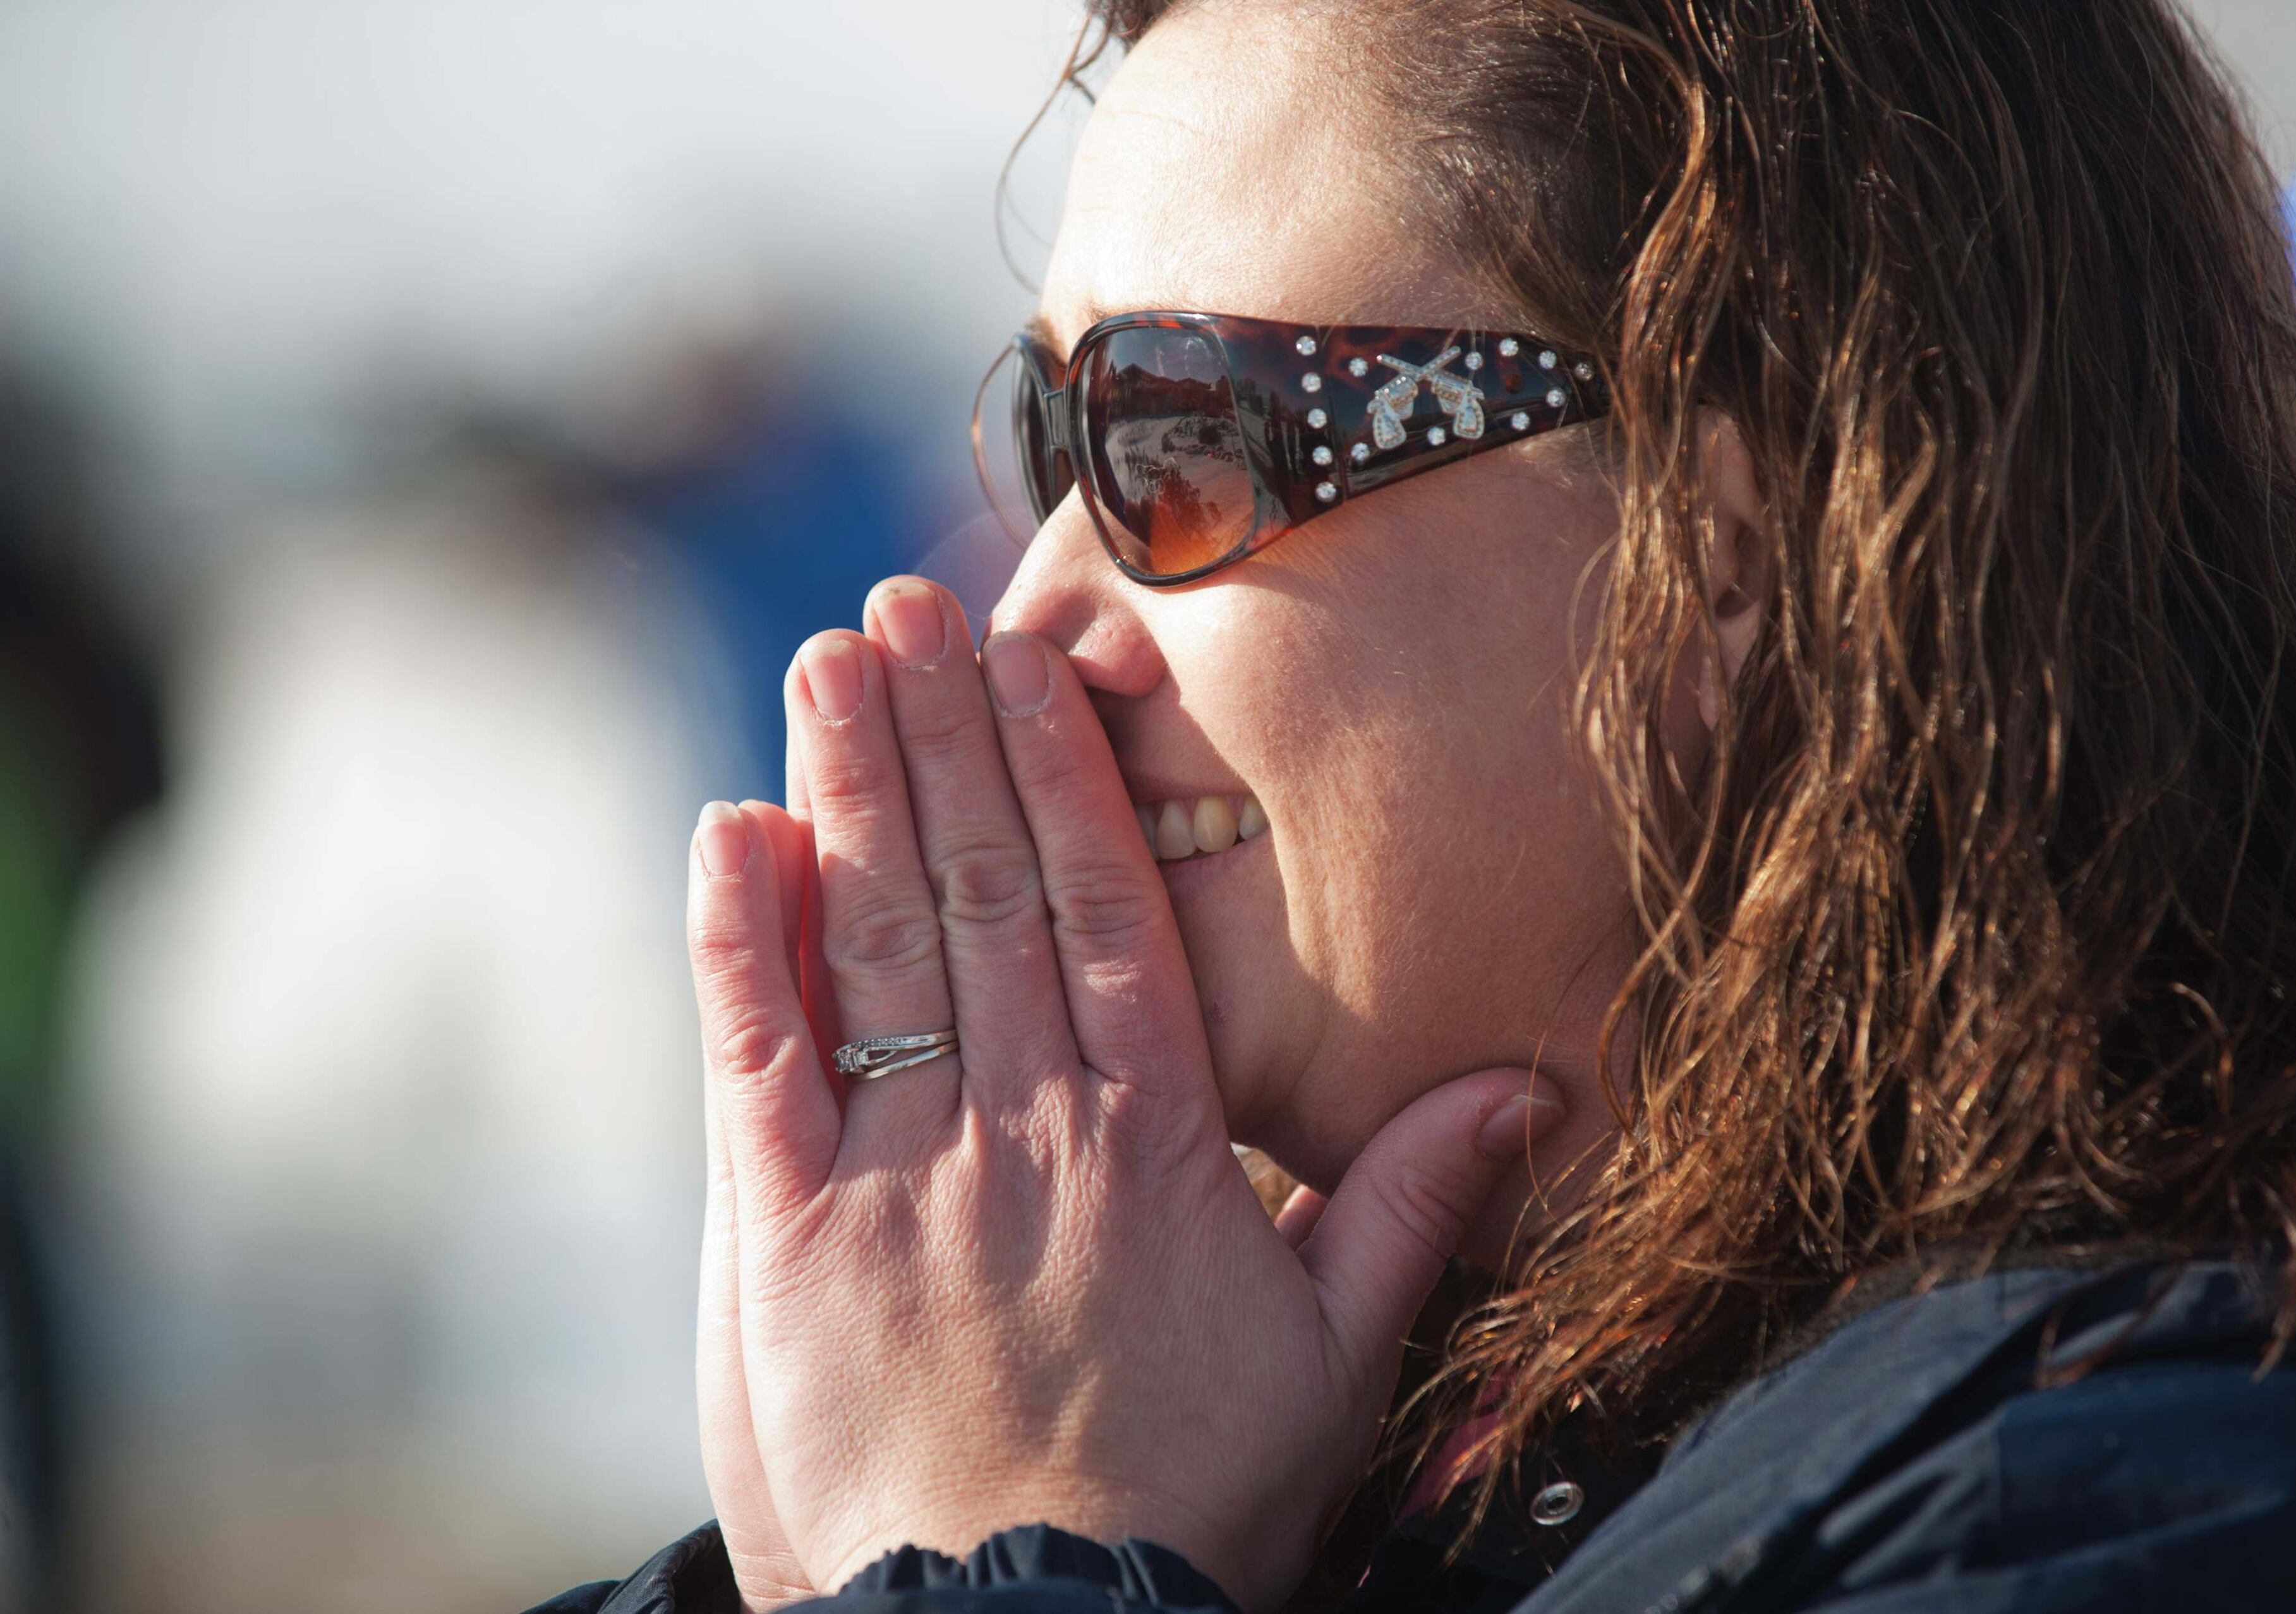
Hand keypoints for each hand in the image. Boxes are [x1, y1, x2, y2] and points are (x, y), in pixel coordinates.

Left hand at [687, 578, 1562, 1611]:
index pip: (1104, 907)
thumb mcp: (1341, 1358)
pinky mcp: (794, 1240)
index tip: (1029, 659)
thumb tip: (1522, 1087)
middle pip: (983, 886)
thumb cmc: (1197, 1501)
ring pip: (876, 940)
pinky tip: (729, 827)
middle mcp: (1027, 1124)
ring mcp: (903, 1174)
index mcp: (1155, 1136)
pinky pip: (759, 1061)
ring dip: (851, 787)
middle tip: (906, 606)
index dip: (1059, 770)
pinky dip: (741, 938)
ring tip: (830, 660)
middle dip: (945, 732)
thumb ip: (1413, 1202)